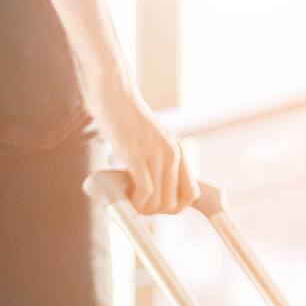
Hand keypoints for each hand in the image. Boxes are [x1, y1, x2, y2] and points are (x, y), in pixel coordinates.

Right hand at [93, 82, 198, 214]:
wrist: (113, 94)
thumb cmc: (126, 119)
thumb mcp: (151, 140)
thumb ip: (158, 159)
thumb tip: (155, 186)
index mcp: (178, 151)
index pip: (192, 194)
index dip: (175, 206)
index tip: (156, 204)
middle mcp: (173, 154)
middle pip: (176, 203)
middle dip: (157, 211)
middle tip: (139, 203)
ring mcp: (156, 155)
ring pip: (161, 202)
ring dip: (145, 209)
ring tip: (131, 199)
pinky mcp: (137, 155)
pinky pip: (145, 192)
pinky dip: (136, 202)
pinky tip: (126, 195)